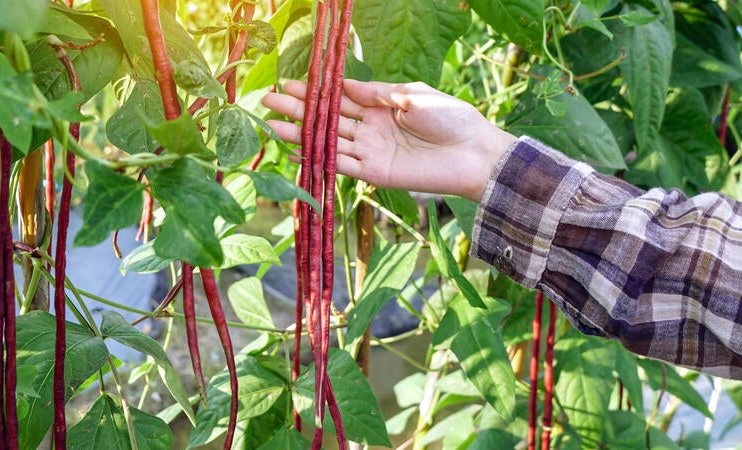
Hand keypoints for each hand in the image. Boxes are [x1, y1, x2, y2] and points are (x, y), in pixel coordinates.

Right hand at [262, 80, 517, 201]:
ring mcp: (370, 150)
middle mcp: (370, 128)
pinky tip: (296, 150)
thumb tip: (344, 84)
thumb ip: (377, 93)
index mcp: (380, 106)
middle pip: (327, 118)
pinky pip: (340, 164)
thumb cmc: (451, 118)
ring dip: (299, 133)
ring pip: (327, 140)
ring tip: (270, 124)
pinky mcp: (373, 172)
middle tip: (267, 101)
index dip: (314, 91)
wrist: (475, 153)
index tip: (288, 83)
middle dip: (297, 109)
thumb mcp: (413, 95)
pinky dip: (318, 158)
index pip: (339, 97)